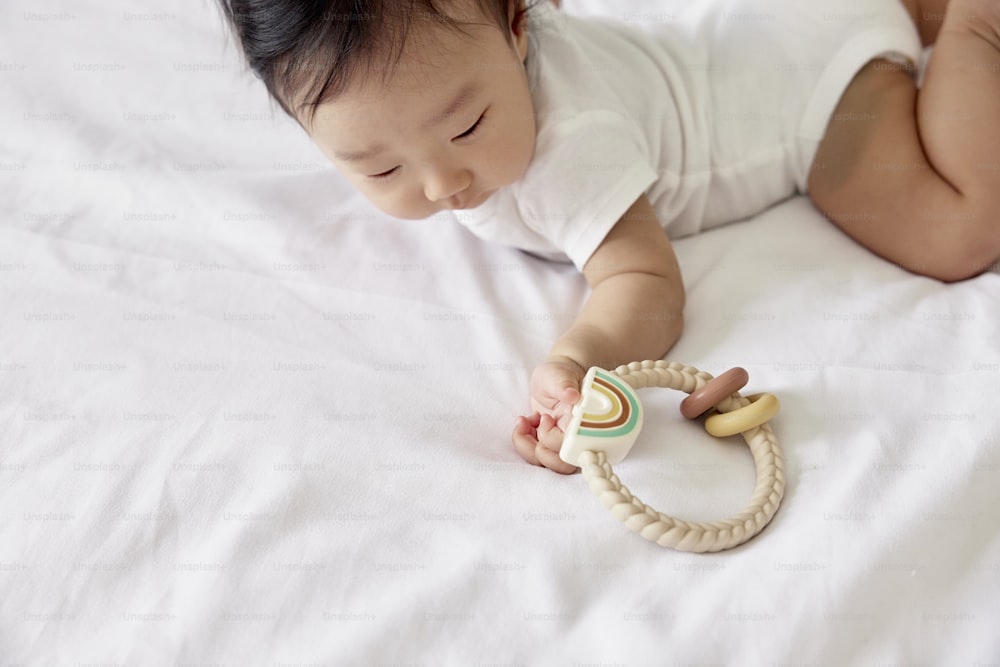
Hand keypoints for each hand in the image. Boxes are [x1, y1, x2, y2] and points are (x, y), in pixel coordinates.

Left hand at [511, 356, 585, 473]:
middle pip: (561, 465)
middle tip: (535, 422)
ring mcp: (562, 444)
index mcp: (584, 424)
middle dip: (538, 448)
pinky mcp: (549, 445)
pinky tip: (524, 422)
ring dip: (527, 446)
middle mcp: (575, 439)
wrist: (555, 379)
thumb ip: (564, 384)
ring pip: (547, 464)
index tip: (545, 417)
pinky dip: (523, 442)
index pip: (570, 447)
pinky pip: (535, 457)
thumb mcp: (559, 374)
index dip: (552, 437)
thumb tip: (573, 395)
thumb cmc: (560, 375)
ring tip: (524, 422)